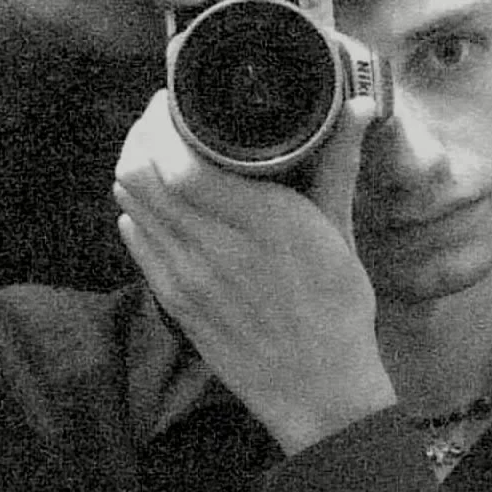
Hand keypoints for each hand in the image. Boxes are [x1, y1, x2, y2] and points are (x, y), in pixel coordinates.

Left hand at [114, 92, 396, 455]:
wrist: (317, 390)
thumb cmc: (337, 312)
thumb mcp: (340, 234)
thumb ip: (338, 165)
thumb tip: (361, 108)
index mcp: (262, 222)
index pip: (179, 159)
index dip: (162, 120)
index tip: (173, 101)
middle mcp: (214, 248)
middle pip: (141, 173)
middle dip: (141, 135)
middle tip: (159, 121)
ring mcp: (187, 278)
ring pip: (130, 204)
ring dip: (135, 170)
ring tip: (155, 154)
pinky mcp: (174, 302)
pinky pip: (135, 241)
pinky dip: (136, 211)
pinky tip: (155, 201)